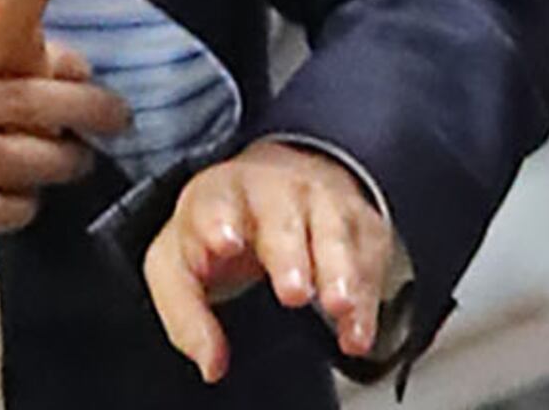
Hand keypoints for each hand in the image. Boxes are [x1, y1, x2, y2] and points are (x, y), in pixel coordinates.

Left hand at [141, 140, 407, 380]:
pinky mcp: (360, 221)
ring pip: (335, 230)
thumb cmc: (222, 230)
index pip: (216, 203)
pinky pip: (369, 256)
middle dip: (289, 253)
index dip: (219, 221)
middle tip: (293, 291)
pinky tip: (356, 331)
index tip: (224, 242)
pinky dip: (367, 296)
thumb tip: (211, 362)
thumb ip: (187, 317)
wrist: (273, 185)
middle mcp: (274, 190)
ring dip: (340, 270)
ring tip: (339, 307)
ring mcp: (323, 200)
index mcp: (220, 195)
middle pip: (282, 217)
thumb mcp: (179, 268)